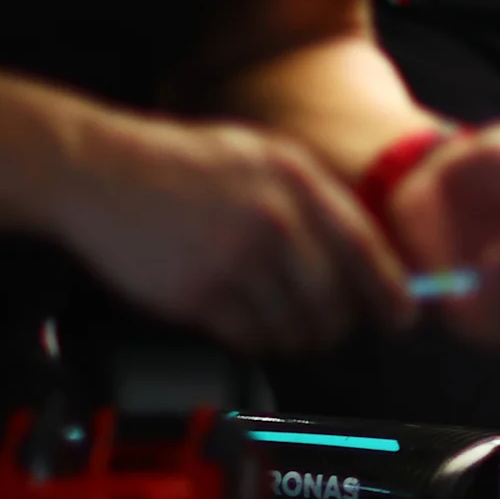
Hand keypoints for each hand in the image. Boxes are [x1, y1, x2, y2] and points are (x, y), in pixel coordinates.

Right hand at [49, 113, 410, 354]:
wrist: (97, 171)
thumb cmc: (183, 164)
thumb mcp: (262, 155)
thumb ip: (312, 196)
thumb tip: (361, 251)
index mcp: (296, 182)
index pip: (362, 248)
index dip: (388, 291)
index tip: (402, 318)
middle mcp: (273, 221)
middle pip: (331, 298)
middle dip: (337, 327)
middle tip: (332, 333)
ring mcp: (234, 260)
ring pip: (291, 324)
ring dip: (297, 339)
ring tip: (290, 335)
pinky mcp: (195, 294)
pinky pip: (247, 336)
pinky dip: (256, 342)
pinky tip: (249, 332)